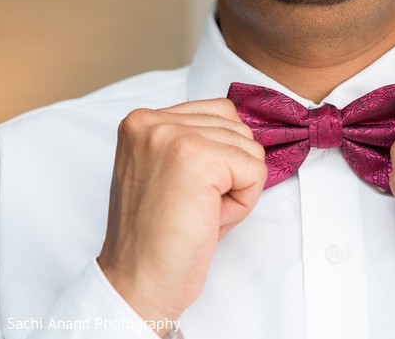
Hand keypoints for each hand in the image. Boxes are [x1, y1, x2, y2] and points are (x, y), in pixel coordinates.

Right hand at [97, 99, 266, 336]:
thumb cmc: (159, 235)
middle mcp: (152, 121)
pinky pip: (255, 170)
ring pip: (250, 149)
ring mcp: (173, 136)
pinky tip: (211, 218)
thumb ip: (196, 141)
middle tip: (194, 205)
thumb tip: (244, 130)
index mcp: (143, 122)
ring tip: (200, 211)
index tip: (188, 189)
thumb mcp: (169, 171)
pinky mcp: (196, 157)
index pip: (219, 112)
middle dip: (230, 172)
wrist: (139, 282)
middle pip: (238, 129)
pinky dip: (244, 201)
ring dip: (237, 187)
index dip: (222, 156)